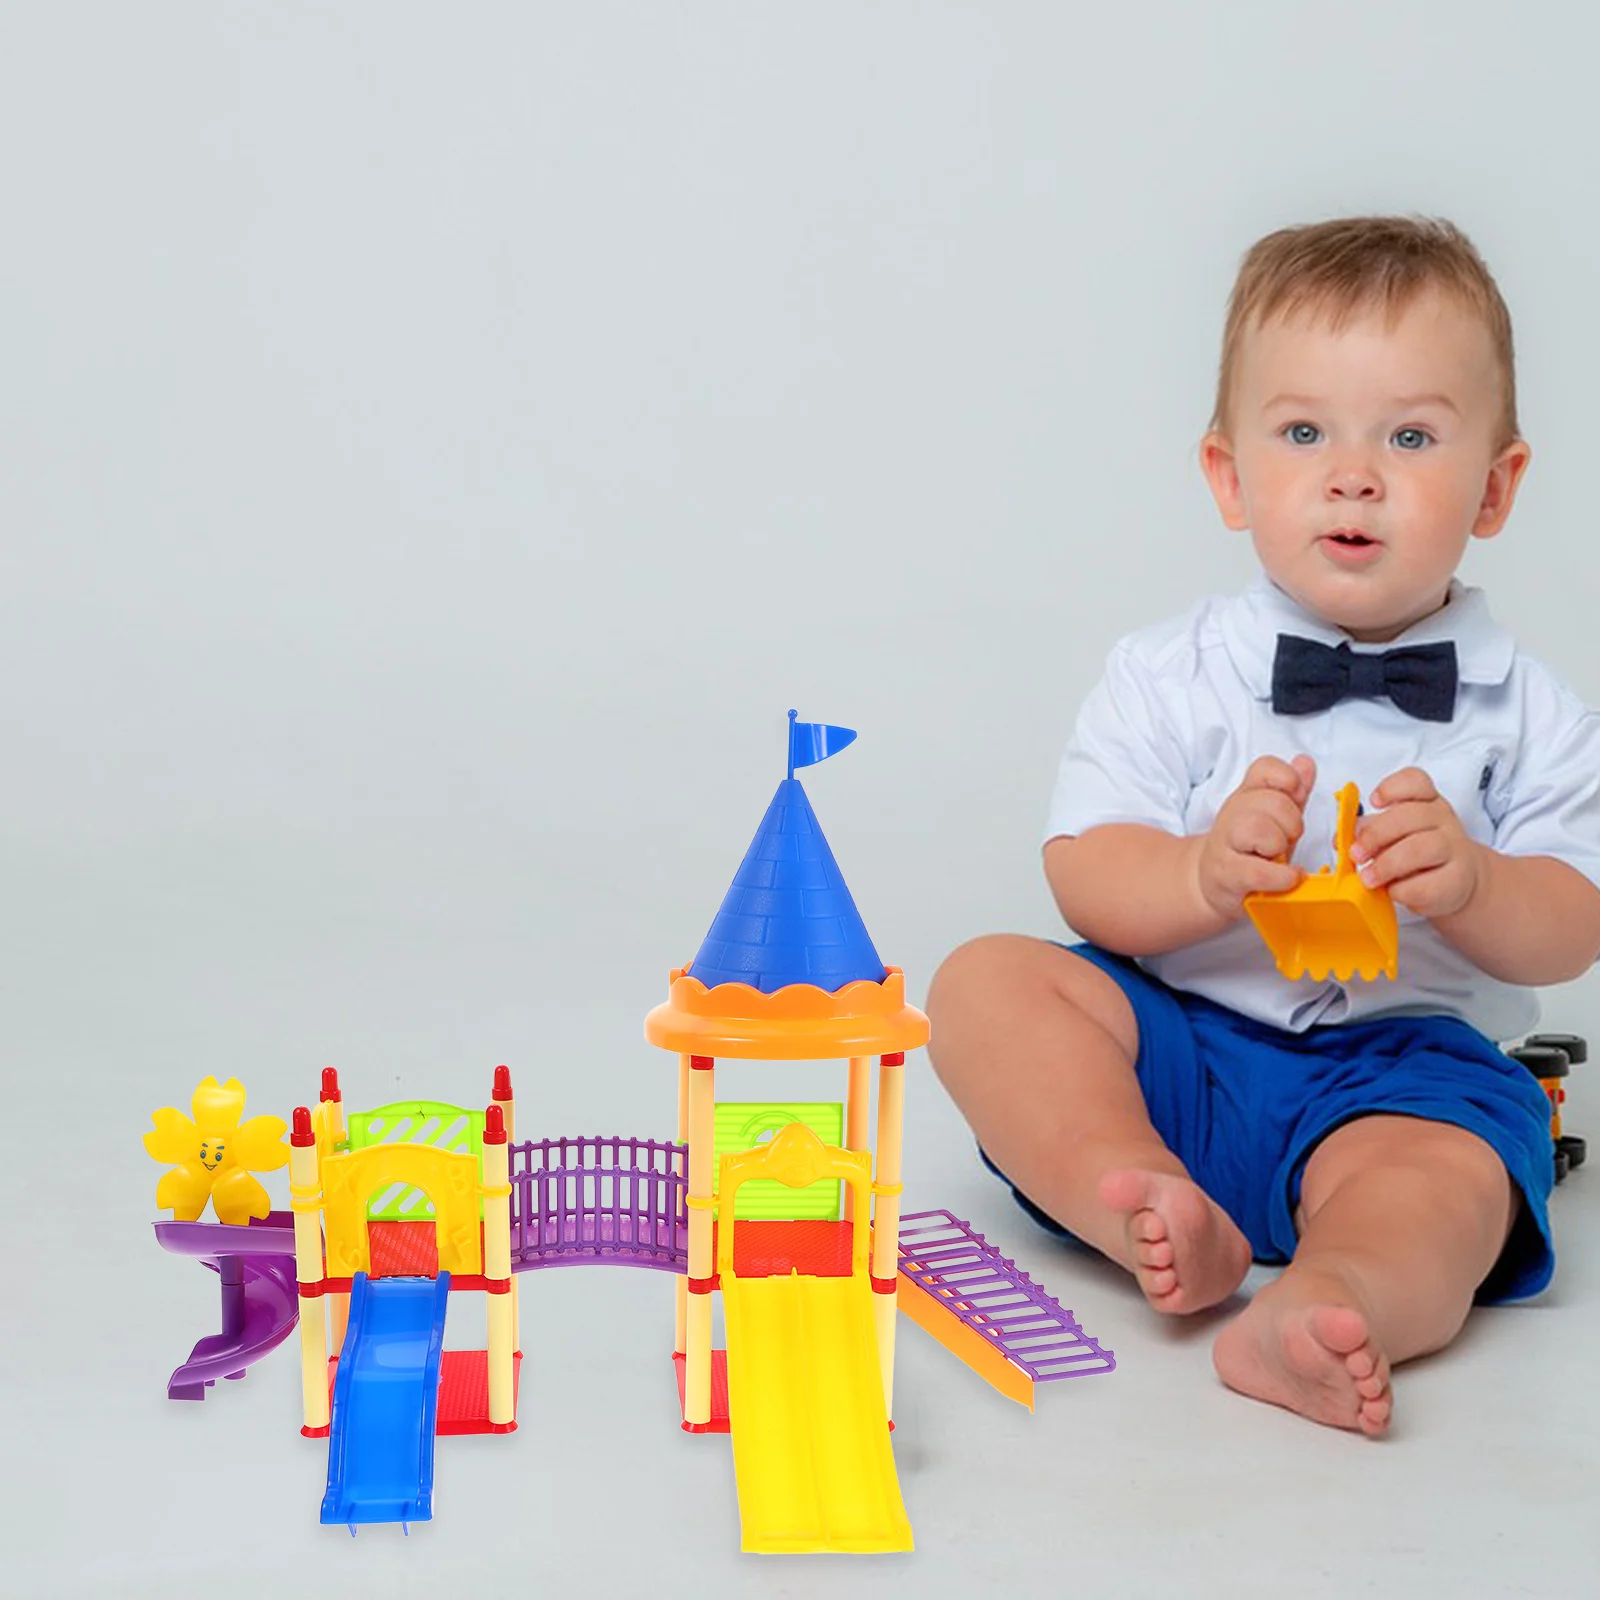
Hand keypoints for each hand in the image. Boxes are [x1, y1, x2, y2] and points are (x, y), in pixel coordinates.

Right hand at [1196, 754, 1316, 921]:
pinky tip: (1287, 877)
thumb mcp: (1274, 818)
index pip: (1264, 768)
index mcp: (1246, 796)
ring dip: (1279, 844)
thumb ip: (1292, 792)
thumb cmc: (1248, 850)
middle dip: (1292, 823)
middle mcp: (1232, 814)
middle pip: (1271, 801)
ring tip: (1278, 857)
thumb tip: (1305, 762)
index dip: (1288, 778)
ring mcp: (1225, 843)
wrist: (1208, 881)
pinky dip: (1281, 876)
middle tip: (1287, 839)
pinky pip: (1258, 870)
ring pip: (1257, 827)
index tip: (1296, 799)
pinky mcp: (1226, 874)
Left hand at [1350, 767, 1483, 919]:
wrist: (1456, 881)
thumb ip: (1367, 832)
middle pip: (1410, 816)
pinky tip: (1393, 891)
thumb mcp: (1393, 835)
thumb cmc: (1418, 853)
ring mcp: (1454, 848)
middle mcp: (1442, 820)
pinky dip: (1402, 889)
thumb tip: (1339, 839)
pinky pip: (1426, 883)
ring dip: (1386, 865)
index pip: (1415, 781)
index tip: (1374, 802)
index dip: (1392, 788)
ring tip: (1368, 878)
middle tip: (1356, 854)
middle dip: (1375, 835)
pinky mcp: (1457, 880)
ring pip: (1421, 848)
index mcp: (1425, 802)